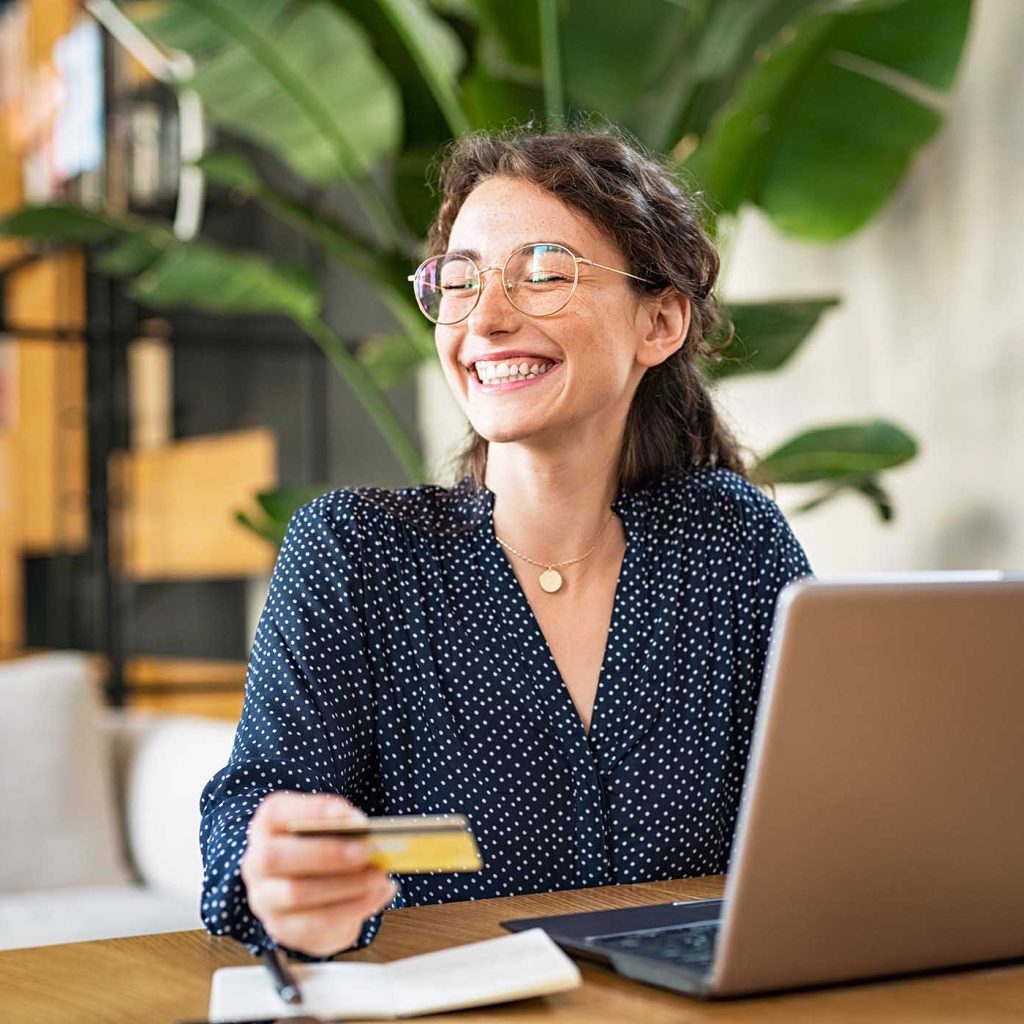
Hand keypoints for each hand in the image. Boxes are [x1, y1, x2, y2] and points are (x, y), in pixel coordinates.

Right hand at [241, 791, 396, 957]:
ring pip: (296, 893)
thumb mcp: (330, 828)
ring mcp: (264, 898)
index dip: (313, 811)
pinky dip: (352, 908)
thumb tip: (363, 829)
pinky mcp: (283, 928)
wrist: (316, 896)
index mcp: (268, 825)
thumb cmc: (325, 848)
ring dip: (345, 884)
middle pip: (276, 857)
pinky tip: (378, 894)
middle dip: (326, 853)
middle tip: (367, 851)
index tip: (352, 817)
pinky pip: (314, 923)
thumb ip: (343, 824)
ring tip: (379, 877)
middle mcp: (256, 861)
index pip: (276, 813)